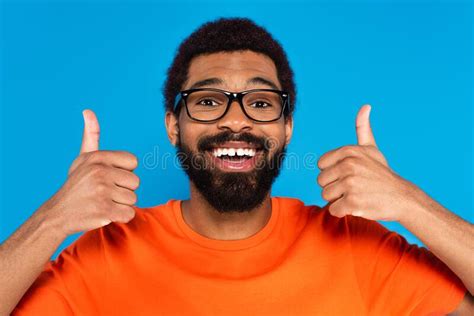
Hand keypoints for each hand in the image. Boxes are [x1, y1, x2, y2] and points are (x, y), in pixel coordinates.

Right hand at [42, 109, 139, 235]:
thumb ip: (91, 135)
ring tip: (103, 203)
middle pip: (136, 182)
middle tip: (105, 193)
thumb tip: (88, 111)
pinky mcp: (104, 210)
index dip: (124, 172)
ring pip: (133, 199)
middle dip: (124, 190)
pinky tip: (105, 214)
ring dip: (121, 204)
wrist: (58, 215)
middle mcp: (99, 172)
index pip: (133, 161)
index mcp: (97, 157)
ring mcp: (101, 191)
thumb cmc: (77, 185)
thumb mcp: (83, 158)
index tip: (108, 177)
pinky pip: (129, 213)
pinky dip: (120, 217)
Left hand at [316, 105, 419, 221]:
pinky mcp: (353, 203)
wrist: (402, 198)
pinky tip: (358, 205)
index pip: (320, 165)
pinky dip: (344, 211)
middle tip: (353, 187)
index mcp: (349, 151)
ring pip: (325, 196)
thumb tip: (365, 106)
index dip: (332, 172)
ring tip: (356, 195)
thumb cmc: (382, 174)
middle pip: (321, 181)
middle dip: (334, 187)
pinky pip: (333, 209)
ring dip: (338, 199)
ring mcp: (350, 184)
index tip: (349, 174)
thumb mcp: (371, 149)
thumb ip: (362, 128)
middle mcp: (349, 165)